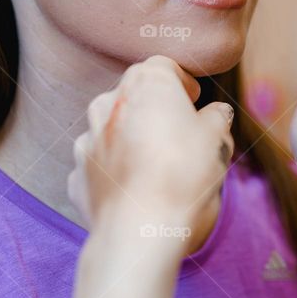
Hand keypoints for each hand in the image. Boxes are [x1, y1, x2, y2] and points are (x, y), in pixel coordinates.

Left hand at [68, 55, 234, 254]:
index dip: (181, 81)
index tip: (194, 99)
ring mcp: (88, 138)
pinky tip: (136, 188)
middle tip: (179, 134)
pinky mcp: (78, 173)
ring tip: (158, 165)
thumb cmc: (184, 175)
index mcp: (146, 84)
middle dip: (155, 109)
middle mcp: (109, 103)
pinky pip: (100, 162)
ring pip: (113, 127)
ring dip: (132, 138)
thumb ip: (217, 118)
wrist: (141, 230)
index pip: (163, 66)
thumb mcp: (218, 140)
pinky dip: (116, 169)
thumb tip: (216, 113)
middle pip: (134, 94)